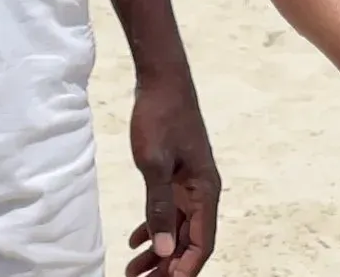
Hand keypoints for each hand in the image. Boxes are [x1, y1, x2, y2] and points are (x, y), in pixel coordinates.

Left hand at [127, 75, 218, 276]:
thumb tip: (163, 249)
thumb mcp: (154, 165)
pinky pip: (167, 211)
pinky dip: (153, 228)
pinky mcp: (175, 176)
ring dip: (158, 251)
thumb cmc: (161, 117)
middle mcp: (201, 192)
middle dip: (167, 266)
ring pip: (176, 229)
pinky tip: (135, 242)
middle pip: (188, 241)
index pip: (201, 243)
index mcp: (205, 191)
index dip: (185, 268)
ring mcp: (188, 184)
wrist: (162, 81)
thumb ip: (159, 207)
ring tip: (134, 271)